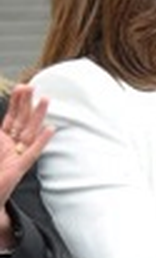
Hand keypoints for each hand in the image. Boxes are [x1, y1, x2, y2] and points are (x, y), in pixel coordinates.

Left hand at [1, 85, 54, 204]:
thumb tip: (7, 126)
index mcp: (2, 142)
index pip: (12, 117)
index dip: (17, 103)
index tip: (23, 88)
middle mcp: (11, 147)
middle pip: (22, 121)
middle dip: (27, 104)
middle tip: (34, 88)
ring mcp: (16, 157)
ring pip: (29, 133)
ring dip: (38, 117)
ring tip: (45, 101)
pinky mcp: (19, 169)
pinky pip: (32, 152)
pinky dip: (41, 141)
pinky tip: (49, 130)